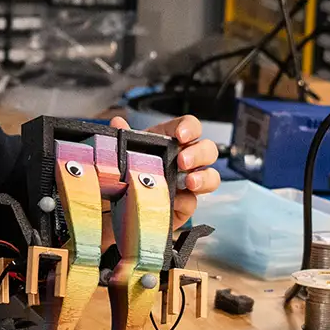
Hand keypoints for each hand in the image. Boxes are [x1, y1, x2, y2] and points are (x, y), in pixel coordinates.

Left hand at [108, 114, 220, 228]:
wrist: (120, 207)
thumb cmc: (129, 174)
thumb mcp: (124, 154)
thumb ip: (123, 138)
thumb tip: (118, 122)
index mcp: (171, 142)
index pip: (189, 127)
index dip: (189, 128)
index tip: (181, 135)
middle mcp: (185, 161)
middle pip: (208, 150)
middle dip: (198, 154)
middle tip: (182, 161)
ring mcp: (188, 184)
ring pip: (211, 177)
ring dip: (204, 178)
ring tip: (190, 182)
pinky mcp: (184, 206)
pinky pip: (193, 202)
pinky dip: (184, 201)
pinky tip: (173, 201)